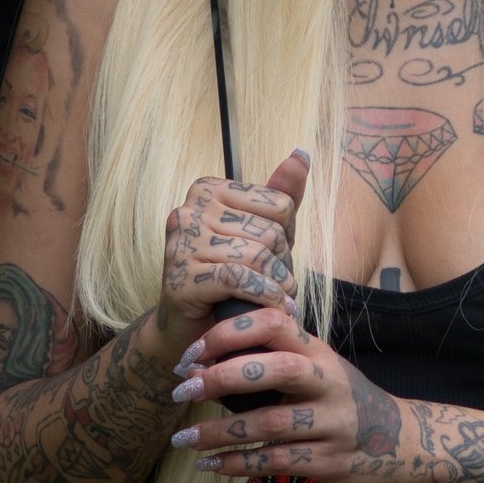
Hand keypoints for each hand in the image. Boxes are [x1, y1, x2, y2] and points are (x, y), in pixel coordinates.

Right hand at [153, 151, 309, 363]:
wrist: (191, 329)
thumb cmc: (230, 278)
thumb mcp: (260, 234)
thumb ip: (281, 195)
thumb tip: (301, 153)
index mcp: (207, 189)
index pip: (279, 204)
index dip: (287, 236)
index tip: (275, 257)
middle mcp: (189, 209)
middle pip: (270, 231)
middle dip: (283, 264)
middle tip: (277, 283)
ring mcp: (182, 242)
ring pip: (257, 256)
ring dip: (277, 285)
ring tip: (278, 298)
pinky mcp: (182, 276)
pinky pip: (240, 279)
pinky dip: (265, 296)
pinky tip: (272, 307)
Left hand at [168, 295, 403, 482]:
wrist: (401, 443)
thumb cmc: (342, 401)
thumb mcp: (320, 368)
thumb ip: (278, 355)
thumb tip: (209, 349)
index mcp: (319, 352)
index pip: (275, 323)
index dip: (229, 333)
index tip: (193, 353)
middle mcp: (329, 383)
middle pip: (275, 370)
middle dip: (221, 378)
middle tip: (182, 391)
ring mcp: (332, 424)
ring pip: (271, 424)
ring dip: (220, 432)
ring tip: (183, 439)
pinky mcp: (330, 461)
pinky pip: (276, 462)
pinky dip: (237, 464)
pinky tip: (208, 465)